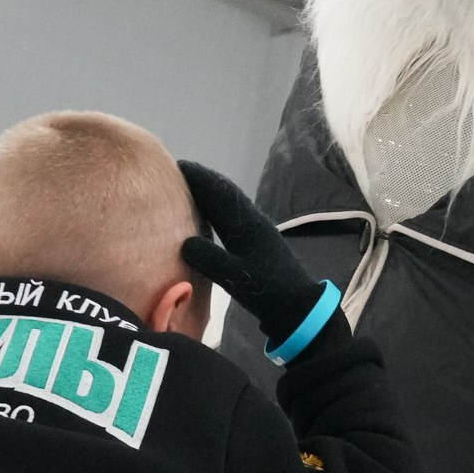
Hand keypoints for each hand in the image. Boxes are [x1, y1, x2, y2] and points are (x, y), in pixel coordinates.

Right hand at [181, 161, 335, 356]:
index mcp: (246, 224)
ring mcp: (255, 229)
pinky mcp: (256, 240)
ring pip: (229, 203)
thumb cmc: (267, 291)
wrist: (297, 305)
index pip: (219, 193)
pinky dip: (216, 208)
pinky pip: (232, 216)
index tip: (176, 167)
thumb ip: (210, 259)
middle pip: (224, 193)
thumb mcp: (235, 277)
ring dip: (209, 192)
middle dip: (202, 180)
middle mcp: (251, 220)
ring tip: (187, 188)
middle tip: (176, 173)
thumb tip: (185, 242)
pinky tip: (208, 214)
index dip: (199, 178)